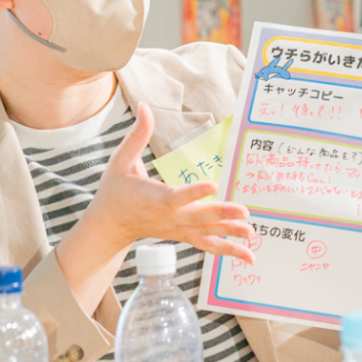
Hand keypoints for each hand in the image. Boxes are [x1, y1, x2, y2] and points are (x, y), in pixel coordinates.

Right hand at [78, 106, 256, 263]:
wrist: (110, 225)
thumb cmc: (115, 190)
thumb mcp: (120, 160)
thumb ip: (137, 135)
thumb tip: (145, 106)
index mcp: (152, 198)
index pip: (175, 197)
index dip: (193, 192)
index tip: (212, 185)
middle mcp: (168, 217)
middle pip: (198, 217)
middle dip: (222, 215)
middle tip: (244, 212)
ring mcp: (177, 229)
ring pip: (206, 234)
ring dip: (230, 235)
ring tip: (251, 234)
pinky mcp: (184, 235)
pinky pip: (207, 244)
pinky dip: (228, 250)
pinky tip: (248, 255)